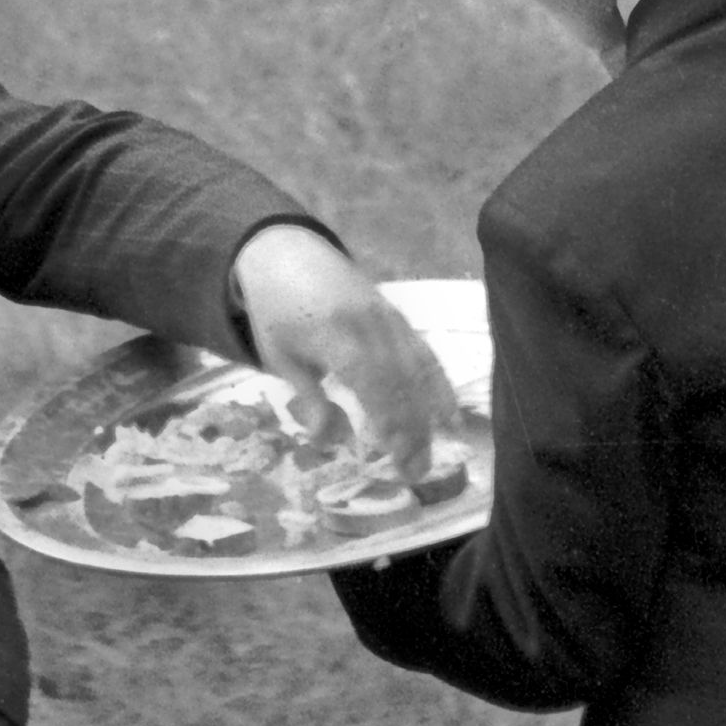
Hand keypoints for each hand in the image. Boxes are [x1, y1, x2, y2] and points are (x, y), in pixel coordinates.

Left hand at [229, 222, 454, 483]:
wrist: (285, 253)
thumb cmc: (276, 312)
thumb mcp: (279, 358)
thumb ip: (309, 399)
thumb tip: (333, 443)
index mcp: (336, 336)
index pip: (373, 387)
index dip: (391, 426)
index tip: (400, 463)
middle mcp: (370, 326)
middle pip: (401, 383)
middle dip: (414, 430)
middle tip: (418, 472)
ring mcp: (387, 318)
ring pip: (418, 368)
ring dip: (431, 412)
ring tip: (437, 450)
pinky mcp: (396, 315)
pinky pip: (423, 351)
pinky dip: (439, 383)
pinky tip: (450, 412)